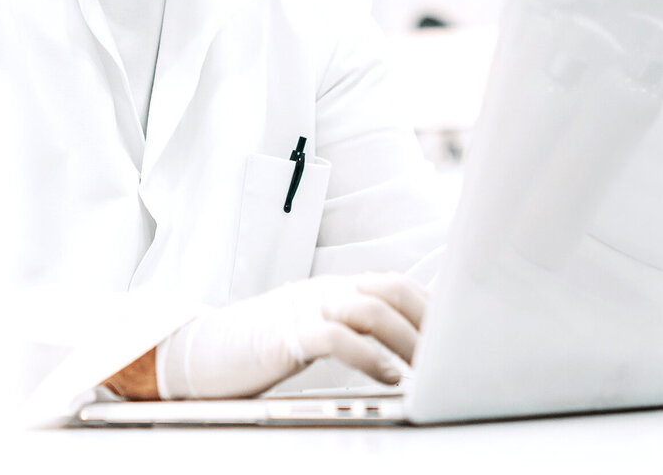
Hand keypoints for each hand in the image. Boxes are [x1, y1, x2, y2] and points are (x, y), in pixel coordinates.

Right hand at [156, 272, 427, 399]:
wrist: (205, 350)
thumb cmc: (264, 346)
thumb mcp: (315, 328)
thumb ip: (353, 328)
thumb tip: (404, 345)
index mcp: (335, 288)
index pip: (394, 285)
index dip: (429, 307)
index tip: (457, 335)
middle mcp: (324, 291)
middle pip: (388, 289)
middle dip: (426, 320)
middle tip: (449, 354)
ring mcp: (304, 309)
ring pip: (368, 308)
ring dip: (405, 339)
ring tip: (426, 369)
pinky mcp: (285, 334)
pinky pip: (334, 336)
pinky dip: (367, 355)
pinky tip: (387, 376)